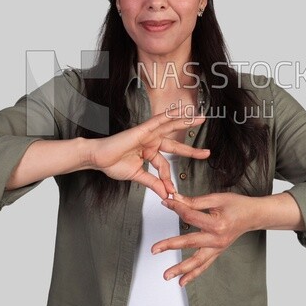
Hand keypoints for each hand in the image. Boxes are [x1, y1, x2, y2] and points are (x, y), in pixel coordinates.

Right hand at [88, 111, 209, 198]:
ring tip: (200, 119)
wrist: (98, 158)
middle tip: (207, 153)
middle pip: (175, 145)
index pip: (165, 165)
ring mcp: (147, 134)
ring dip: (186, 122)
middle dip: (191, 150)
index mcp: (150, 152)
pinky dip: (170, 115)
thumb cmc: (113, 164)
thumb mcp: (137, 176)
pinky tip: (180, 111)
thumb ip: (153, 182)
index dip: (168, 179)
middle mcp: (151, 142)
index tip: (171, 191)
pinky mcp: (142, 129)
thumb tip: (165, 194)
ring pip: (171, 127)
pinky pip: (159, 120)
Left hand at [151, 192, 258, 285]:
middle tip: (154, 249)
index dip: (176, 208)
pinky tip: (181, 282)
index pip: (190, 217)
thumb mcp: (216, 198)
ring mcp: (218, 249)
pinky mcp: (217, 253)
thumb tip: (175, 199)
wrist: (253, 216)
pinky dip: (193, 275)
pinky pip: (204, 266)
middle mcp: (217, 239)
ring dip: (180, 269)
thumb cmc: (237, 205)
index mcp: (217, 224)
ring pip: (197, 262)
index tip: (166, 202)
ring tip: (166, 275)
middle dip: (170, 245)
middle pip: (190, 243)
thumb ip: (194, 201)